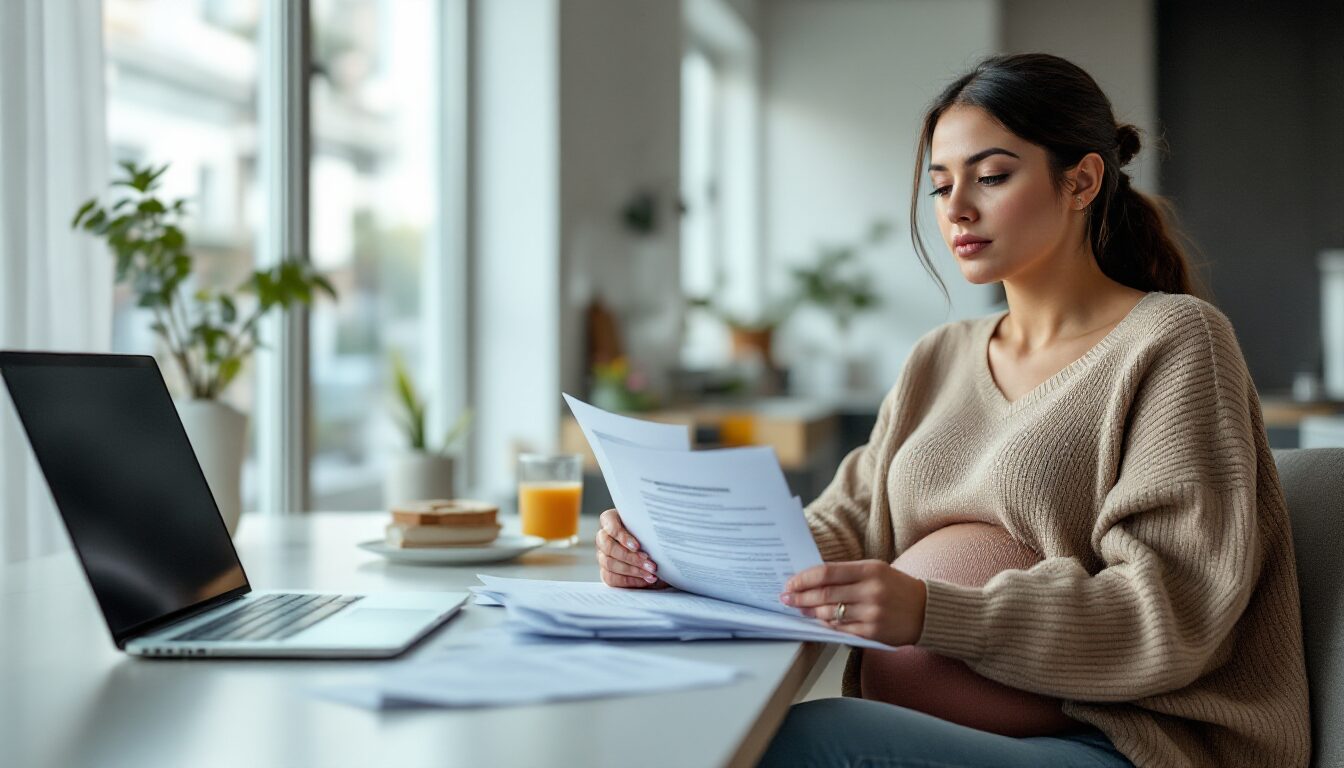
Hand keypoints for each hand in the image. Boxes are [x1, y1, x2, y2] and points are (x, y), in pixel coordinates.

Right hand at [596, 508, 663, 588]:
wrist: (656, 552)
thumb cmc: (651, 535)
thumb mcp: (651, 528)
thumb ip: (649, 528)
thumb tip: (658, 536)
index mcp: (611, 520)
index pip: (609, 524)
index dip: (622, 536)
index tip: (637, 546)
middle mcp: (603, 537)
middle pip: (609, 547)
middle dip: (631, 557)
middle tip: (650, 564)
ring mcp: (602, 555)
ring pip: (610, 564)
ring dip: (633, 570)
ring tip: (650, 573)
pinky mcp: (606, 571)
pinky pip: (612, 578)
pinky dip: (630, 581)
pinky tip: (645, 580)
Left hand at [780, 560, 926, 646]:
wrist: (926, 611)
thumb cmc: (896, 588)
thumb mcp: (876, 571)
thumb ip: (847, 574)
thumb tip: (812, 580)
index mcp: (870, 570)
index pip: (827, 572)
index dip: (804, 578)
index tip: (790, 583)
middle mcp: (871, 591)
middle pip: (825, 594)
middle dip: (800, 597)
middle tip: (786, 598)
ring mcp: (872, 613)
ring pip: (830, 613)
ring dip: (810, 612)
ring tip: (800, 609)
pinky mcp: (872, 632)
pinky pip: (841, 629)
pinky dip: (827, 624)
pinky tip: (819, 620)